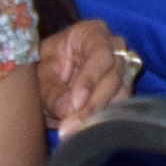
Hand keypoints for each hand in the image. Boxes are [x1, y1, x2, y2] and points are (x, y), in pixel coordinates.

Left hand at [37, 18, 134, 135]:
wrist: (51, 72)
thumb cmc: (47, 64)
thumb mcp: (42, 73)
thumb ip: (52, 91)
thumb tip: (67, 110)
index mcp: (94, 34)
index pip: (101, 55)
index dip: (90, 79)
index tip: (75, 102)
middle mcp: (115, 48)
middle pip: (114, 77)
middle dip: (92, 105)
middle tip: (70, 127)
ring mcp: (122, 68)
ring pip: (120, 93)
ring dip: (97, 115)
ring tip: (72, 131)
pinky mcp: (122, 89)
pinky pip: (119, 105)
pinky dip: (101, 118)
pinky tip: (83, 129)